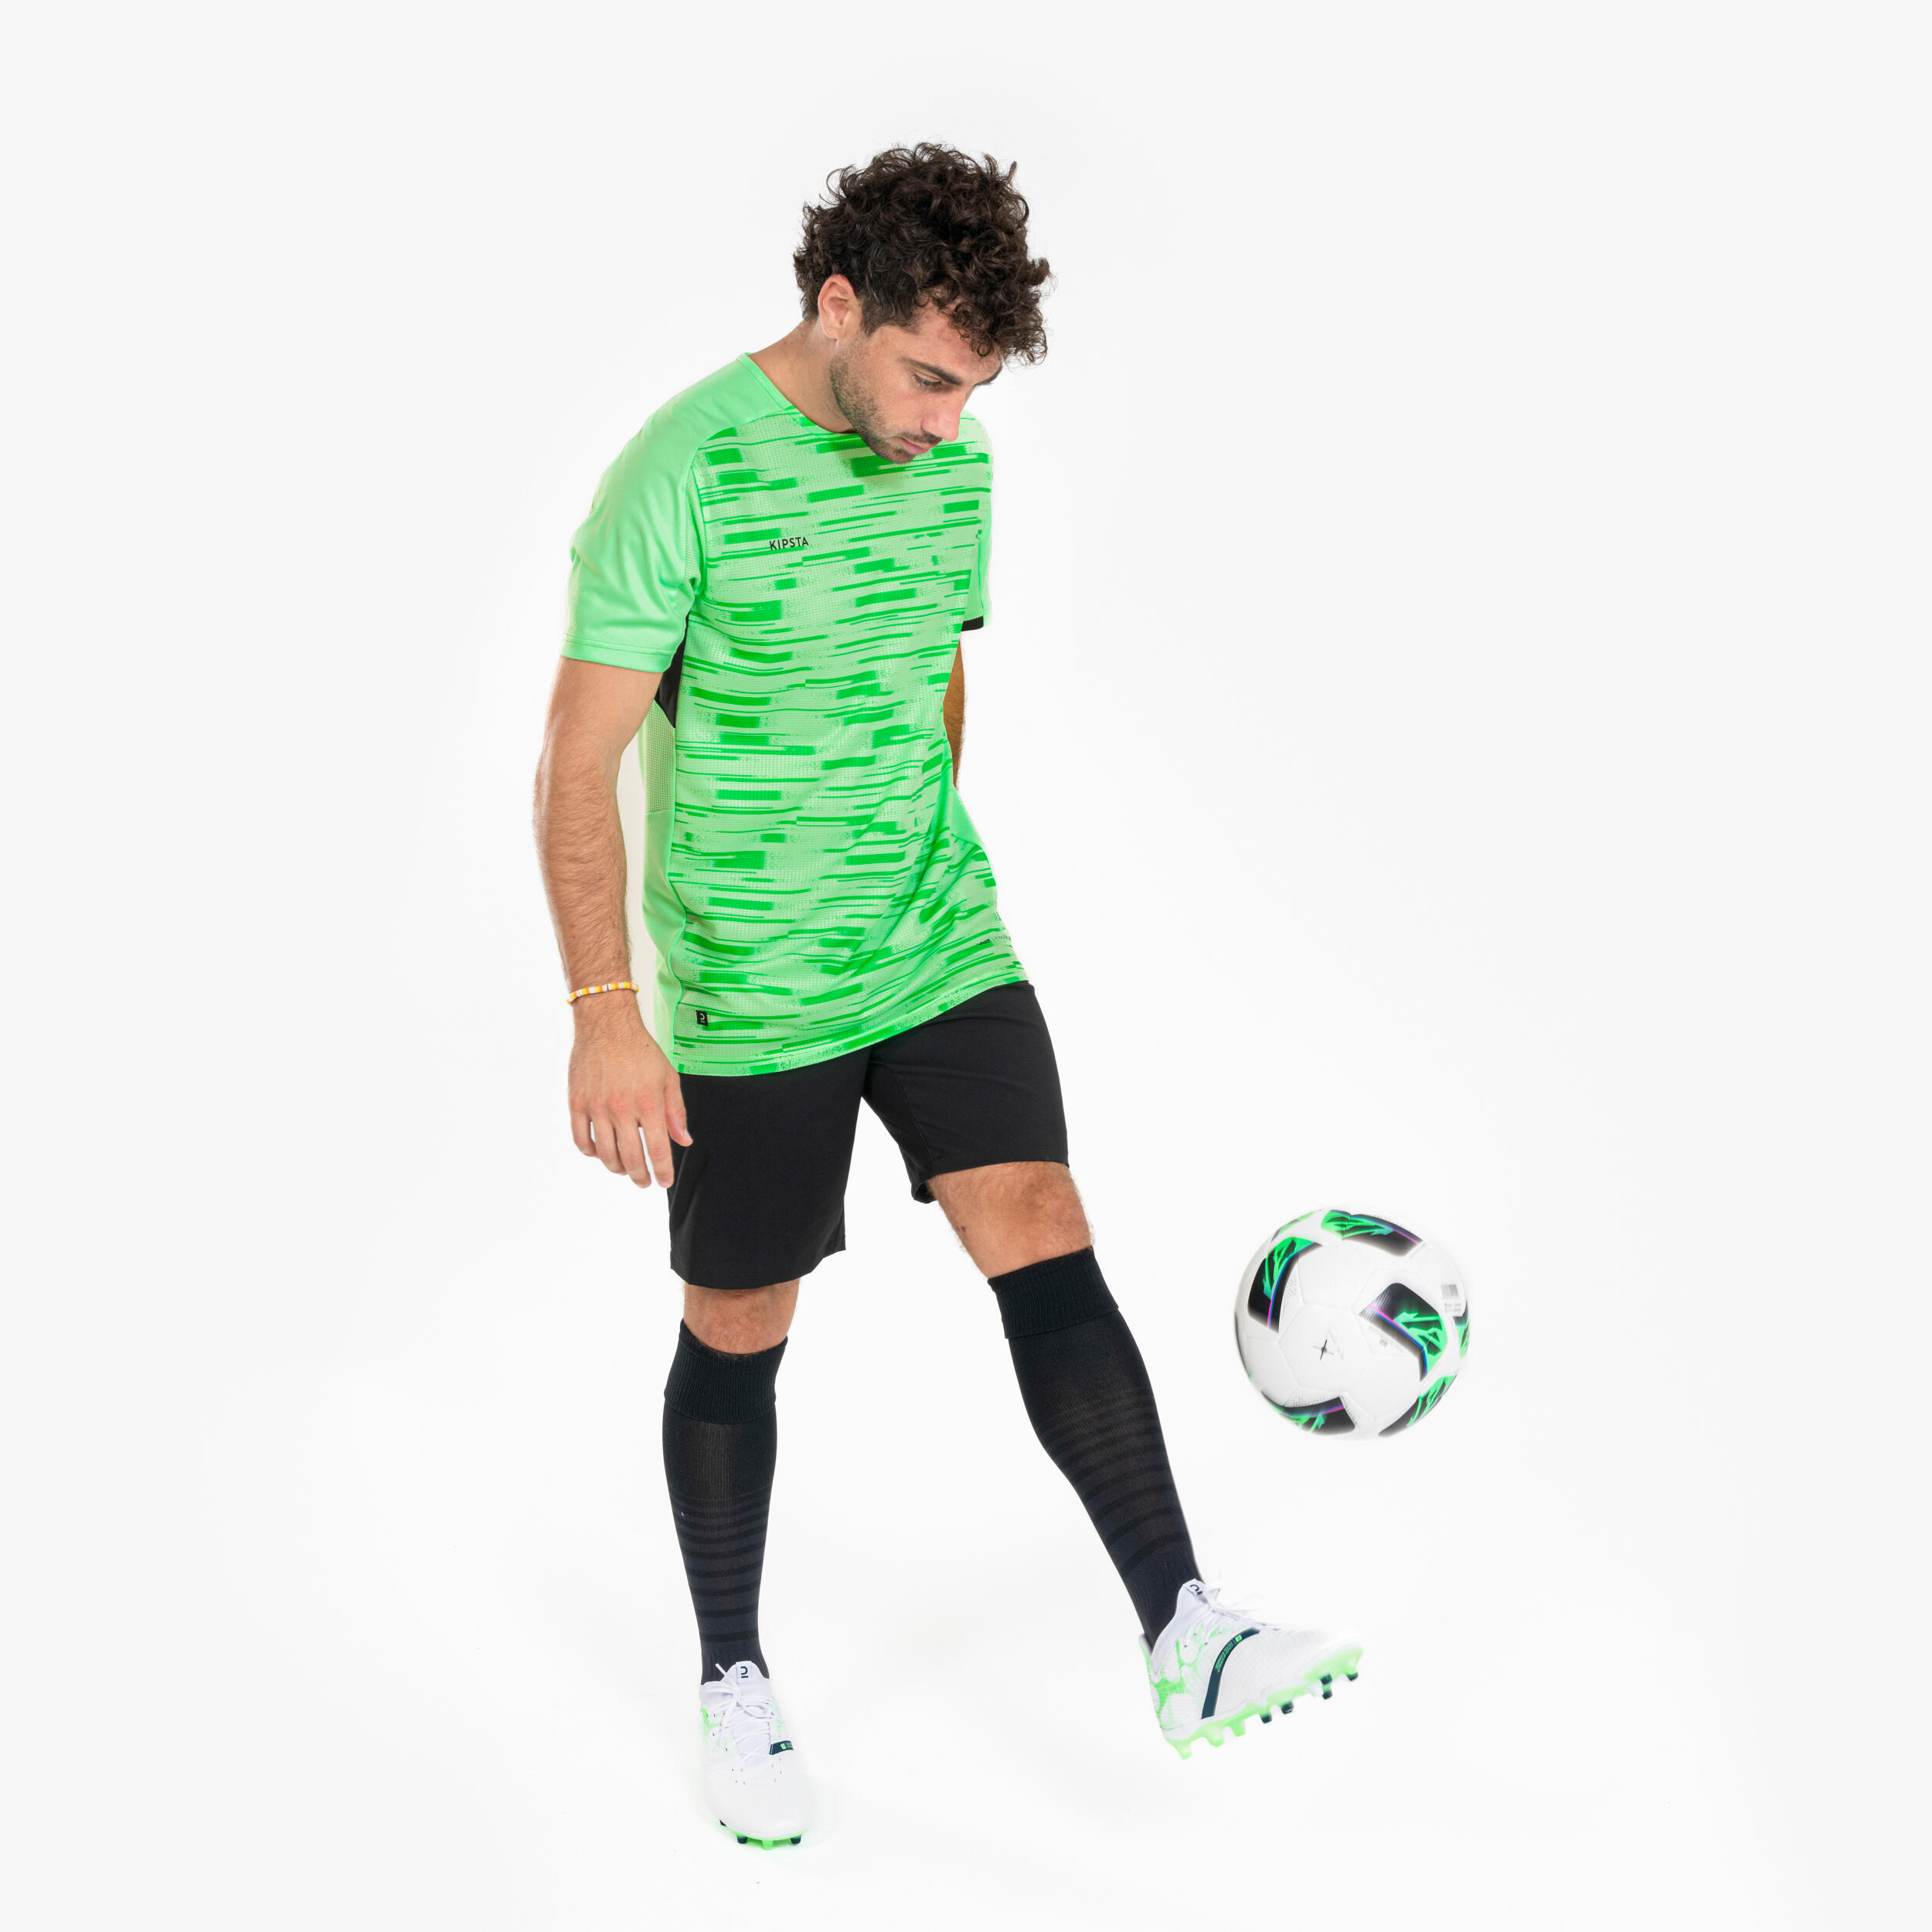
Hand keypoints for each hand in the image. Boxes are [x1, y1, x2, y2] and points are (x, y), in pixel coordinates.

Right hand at [567, 996, 691, 1187]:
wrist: (607, 1025)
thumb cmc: (640, 1050)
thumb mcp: (668, 1077)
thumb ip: (676, 1112)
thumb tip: (684, 1141)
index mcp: (648, 1103)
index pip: (657, 1150)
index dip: (662, 1171)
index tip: (664, 1182)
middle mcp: (622, 1108)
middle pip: (631, 1158)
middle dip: (640, 1176)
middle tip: (644, 1182)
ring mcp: (597, 1107)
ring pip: (605, 1154)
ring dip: (617, 1168)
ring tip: (624, 1169)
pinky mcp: (577, 1103)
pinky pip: (581, 1139)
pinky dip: (591, 1152)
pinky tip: (600, 1152)